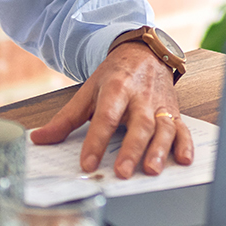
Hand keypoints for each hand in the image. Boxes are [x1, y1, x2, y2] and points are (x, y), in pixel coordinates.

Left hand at [29, 44, 193, 178]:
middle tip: (122, 171)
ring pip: (163, 128)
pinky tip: (184, 159)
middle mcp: (141, 97)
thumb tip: (39, 139)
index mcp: (117, 89)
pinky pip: (183, 129)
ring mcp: (160, 106)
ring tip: (151, 170)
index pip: (106, 117)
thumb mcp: (88, 92)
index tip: (87, 163)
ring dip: (159, 150)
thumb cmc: (116, 76)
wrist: (146, 53)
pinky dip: (186, 144)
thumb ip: (66, 119)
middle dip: (132, 149)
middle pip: (139, 124)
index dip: (96, 141)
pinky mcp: (174, 113)